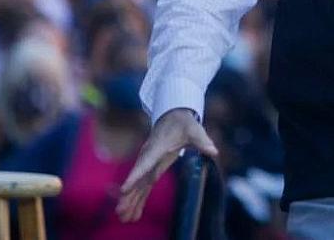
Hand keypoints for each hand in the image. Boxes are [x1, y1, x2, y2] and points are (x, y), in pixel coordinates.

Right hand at [116, 108, 217, 222]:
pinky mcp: (151, 168)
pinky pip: (143, 185)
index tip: (125, 189)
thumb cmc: (183, 123)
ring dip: (130, 200)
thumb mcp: (194, 130)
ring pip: (138, 184)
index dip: (135, 177)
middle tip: (120, 211)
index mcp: (158, 147)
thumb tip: (213, 151)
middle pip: (138, 178)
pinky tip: (132, 211)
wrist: (172, 116)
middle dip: (129, 195)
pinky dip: (137, 197)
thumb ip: (202, 141)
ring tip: (123, 217)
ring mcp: (148, 163)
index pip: (145, 164)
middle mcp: (149, 156)